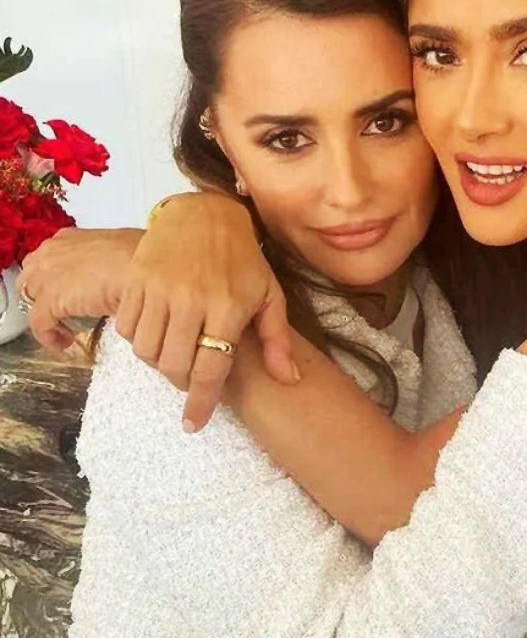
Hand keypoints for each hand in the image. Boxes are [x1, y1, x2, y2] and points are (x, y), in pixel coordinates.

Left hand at [19, 227, 141, 351]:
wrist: (149, 270)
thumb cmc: (147, 260)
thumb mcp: (122, 255)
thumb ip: (111, 265)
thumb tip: (117, 283)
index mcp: (70, 239)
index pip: (47, 260)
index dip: (55, 281)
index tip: (70, 296)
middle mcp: (53, 252)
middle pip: (32, 279)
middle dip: (45, 298)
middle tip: (66, 316)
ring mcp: (48, 274)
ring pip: (31, 301)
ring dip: (47, 317)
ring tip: (67, 331)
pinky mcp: (51, 299)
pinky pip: (39, 324)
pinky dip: (49, 336)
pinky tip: (66, 342)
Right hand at [115, 193, 294, 429]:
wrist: (205, 213)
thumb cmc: (242, 258)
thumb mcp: (269, 295)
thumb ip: (277, 339)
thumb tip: (289, 379)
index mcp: (227, 308)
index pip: (210, 370)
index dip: (201, 403)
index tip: (193, 424)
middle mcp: (191, 300)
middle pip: (174, 366)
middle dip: (180, 382)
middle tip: (189, 377)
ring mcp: (159, 288)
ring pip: (146, 350)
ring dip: (158, 362)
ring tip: (174, 352)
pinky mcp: (136, 279)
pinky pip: (126, 327)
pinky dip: (138, 338)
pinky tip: (156, 331)